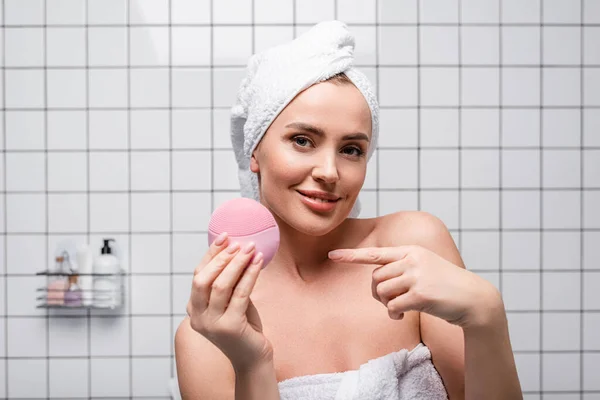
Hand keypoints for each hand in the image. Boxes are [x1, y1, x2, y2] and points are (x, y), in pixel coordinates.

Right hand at [186, 232, 273, 371]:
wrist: (253, 359)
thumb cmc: (244, 327)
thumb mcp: (231, 302)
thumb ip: (228, 283)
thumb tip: (237, 250)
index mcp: (194, 309)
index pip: (198, 275)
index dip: (210, 254)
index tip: (224, 236)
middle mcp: (198, 317)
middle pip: (203, 279)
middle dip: (221, 257)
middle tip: (239, 243)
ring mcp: (212, 324)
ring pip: (221, 285)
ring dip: (237, 263)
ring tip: (251, 249)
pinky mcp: (230, 327)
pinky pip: (240, 294)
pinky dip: (250, 274)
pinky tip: (259, 262)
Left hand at [328, 245, 501, 328]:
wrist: (474, 299)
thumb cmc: (446, 287)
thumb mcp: (425, 268)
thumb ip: (403, 269)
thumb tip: (378, 284)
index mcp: (411, 251)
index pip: (376, 254)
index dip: (352, 256)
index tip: (332, 255)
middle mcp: (412, 260)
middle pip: (375, 278)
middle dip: (378, 294)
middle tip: (390, 302)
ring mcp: (416, 275)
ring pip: (381, 291)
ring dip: (386, 304)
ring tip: (399, 309)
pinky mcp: (420, 293)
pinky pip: (392, 305)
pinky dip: (394, 314)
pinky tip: (402, 316)